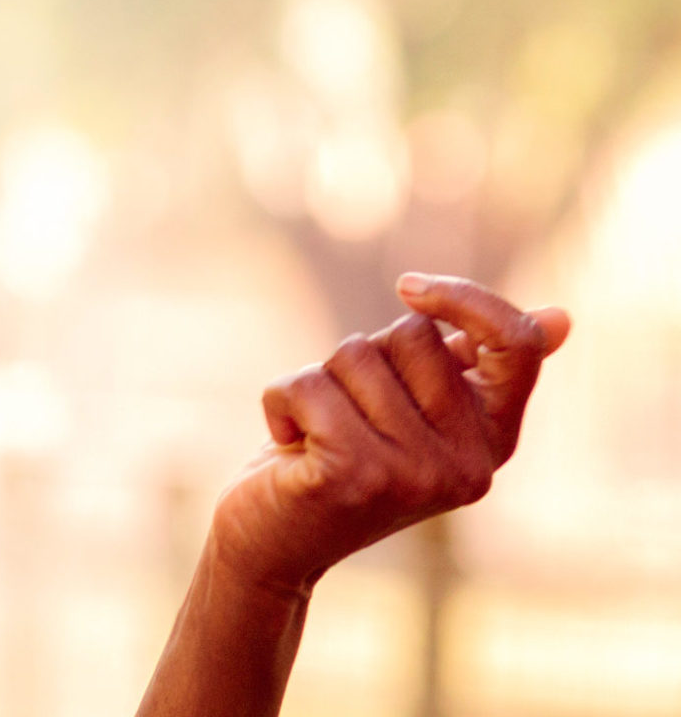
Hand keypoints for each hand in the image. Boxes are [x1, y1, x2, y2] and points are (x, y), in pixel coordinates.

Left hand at [207, 274, 571, 597]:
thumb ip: (467, 365)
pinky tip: (287, 444)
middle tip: (345, 417)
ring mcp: (415, 474)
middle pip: (411, 335)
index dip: (467, 300)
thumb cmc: (336, 459)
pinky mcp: (354, 475)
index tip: (410, 289)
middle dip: (361, 358)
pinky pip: (307, 384)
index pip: (517, 346)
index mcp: (492, 441)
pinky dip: (279, 400)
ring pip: (352, 355)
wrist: (273, 544)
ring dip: (316, 383)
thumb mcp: (408, 409)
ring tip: (315, 436)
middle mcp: (468, 464)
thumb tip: (559, 317)